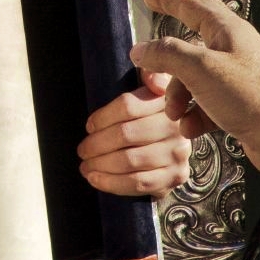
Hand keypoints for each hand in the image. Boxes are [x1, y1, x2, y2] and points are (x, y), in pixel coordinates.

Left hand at [78, 70, 191, 196]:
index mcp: (166, 101)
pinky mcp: (175, 177)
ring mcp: (177, 154)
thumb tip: (149, 75)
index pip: (128, 106)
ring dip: (101, 164)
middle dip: (96, 144)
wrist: (171, 143)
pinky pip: (139, 183)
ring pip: (130, 161)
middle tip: (81, 150)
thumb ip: (148, 76)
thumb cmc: (149, 115)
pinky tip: (96, 179)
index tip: (88, 126)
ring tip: (85, 166)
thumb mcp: (150, 89)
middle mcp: (176, 128)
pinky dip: (112, 183)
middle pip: (126, 135)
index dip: (102, 117)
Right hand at [128, 0, 259, 173]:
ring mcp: (237, 77)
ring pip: (194, 78)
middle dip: (165, 53)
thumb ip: (167, 54)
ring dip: (178, 95)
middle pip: (189, 42)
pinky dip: (195, 114)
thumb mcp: (200, 69)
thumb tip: (141, 50)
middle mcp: (232, 49)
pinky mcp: (240, 103)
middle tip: (144, 52)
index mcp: (227, 30)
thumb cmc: (252, 97)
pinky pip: (207, 102)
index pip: (192, 3)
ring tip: (173, 113)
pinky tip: (190, 128)